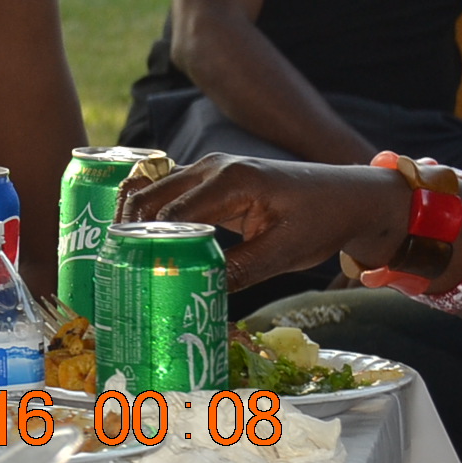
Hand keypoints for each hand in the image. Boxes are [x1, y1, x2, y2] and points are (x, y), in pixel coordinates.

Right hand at [120, 154, 408, 292]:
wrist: (348, 197)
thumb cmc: (322, 221)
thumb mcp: (284, 252)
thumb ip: (240, 270)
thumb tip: (198, 295)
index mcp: (230, 180)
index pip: (171, 209)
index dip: (145, 237)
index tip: (125, 264)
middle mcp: (212, 167)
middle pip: (152, 194)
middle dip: (128, 226)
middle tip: (113, 262)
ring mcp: (209, 169)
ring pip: (155, 189)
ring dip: (135, 218)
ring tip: (118, 251)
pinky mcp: (212, 179)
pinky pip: (169, 190)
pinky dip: (150, 210)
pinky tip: (140, 236)